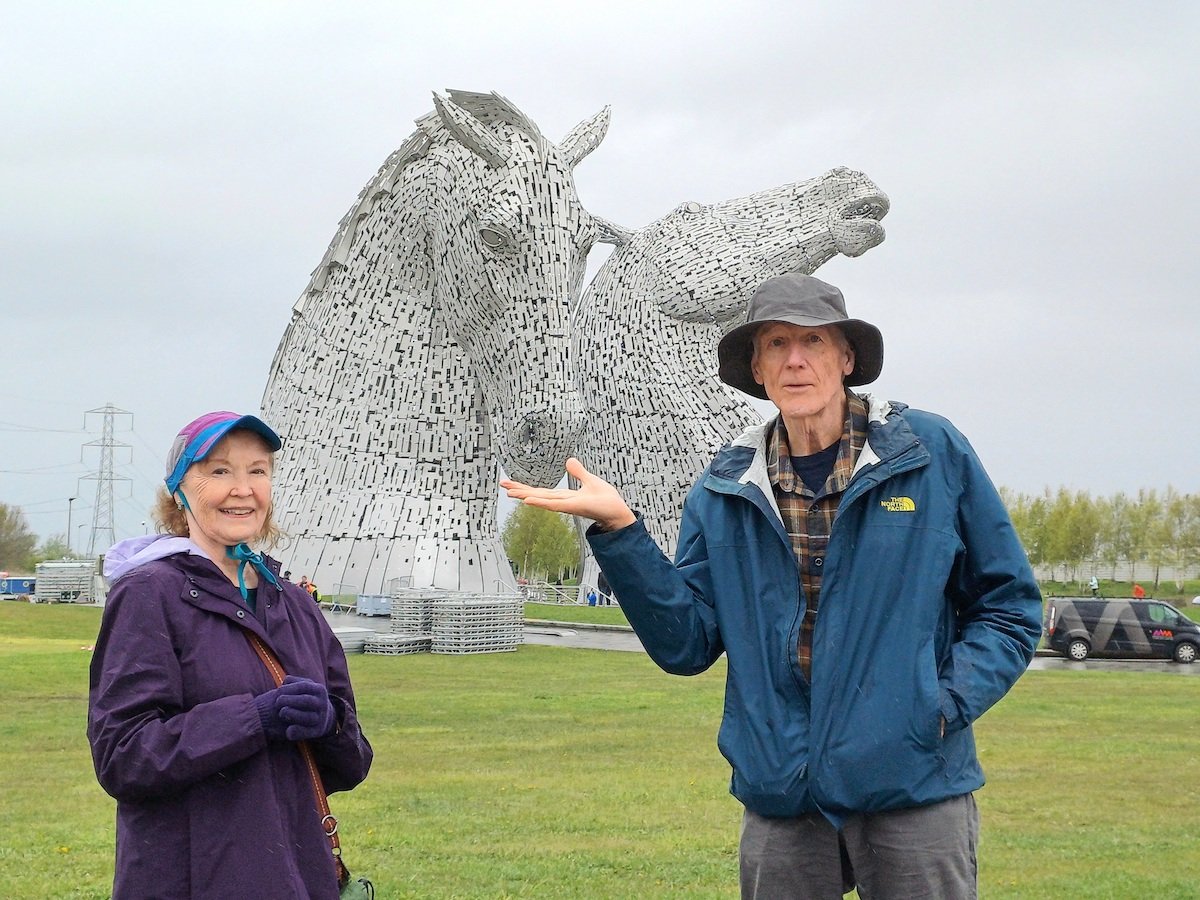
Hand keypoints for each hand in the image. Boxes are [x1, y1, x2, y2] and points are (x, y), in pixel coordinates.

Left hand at [255, 675, 335, 741]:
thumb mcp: (304, 687)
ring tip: (281, 713)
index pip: (304, 686)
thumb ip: (294, 682)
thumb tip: (285, 681)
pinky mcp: (318, 731)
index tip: (278, 691)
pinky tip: (287, 731)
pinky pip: (307, 733)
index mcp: (319, 690)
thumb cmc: (304, 698)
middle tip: (276, 703)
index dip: (289, 689)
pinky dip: (296, 732)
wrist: (321, 716)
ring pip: (309, 717)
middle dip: (289, 701)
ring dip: (292, 715)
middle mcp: (323, 703)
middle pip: (306, 701)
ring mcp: (321, 718)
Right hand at [500, 457, 635, 531]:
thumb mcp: (590, 480)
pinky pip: (554, 504)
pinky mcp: (573, 507)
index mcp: (565, 496)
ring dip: (526, 496)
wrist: (618, 511)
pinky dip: (541, 502)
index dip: (526, 487)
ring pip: (542, 499)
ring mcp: (566, 505)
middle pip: (538, 494)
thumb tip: (569, 460)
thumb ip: (579, 472)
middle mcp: (563, 501)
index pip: (542, 491)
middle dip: (520, 490)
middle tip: (503, 486)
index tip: (511, 483)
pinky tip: (529, 500)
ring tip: (510, 492)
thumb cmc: (606, 500)